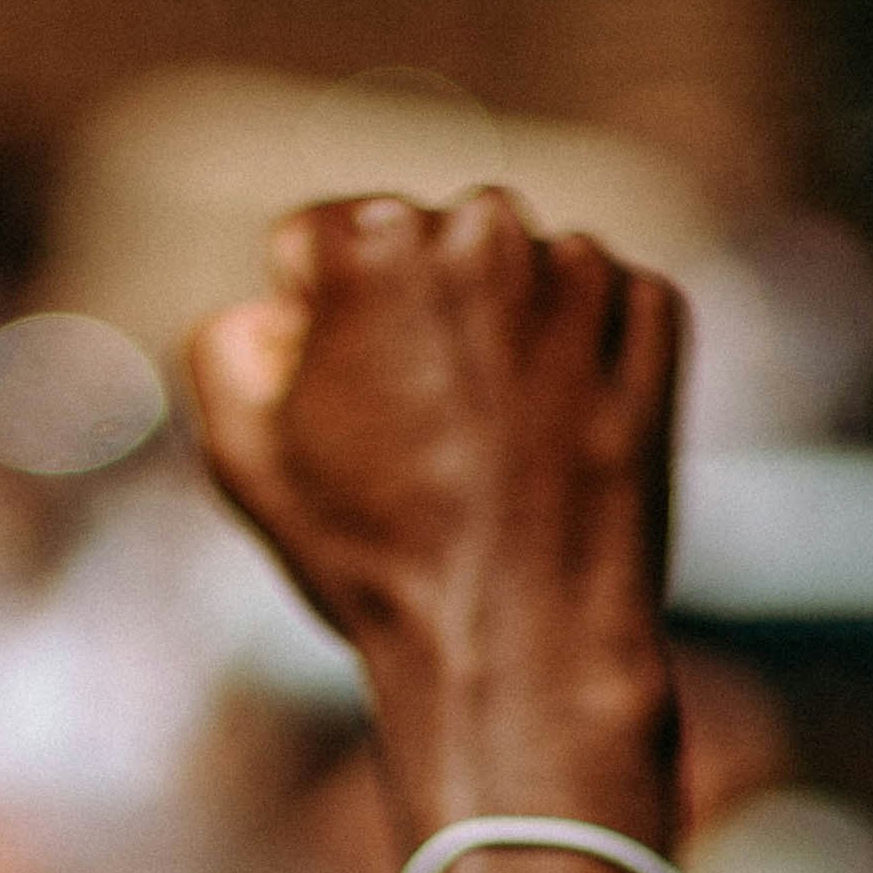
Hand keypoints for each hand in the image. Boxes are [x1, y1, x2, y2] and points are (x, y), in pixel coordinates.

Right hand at [187, 191, 682, 828]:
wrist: (522, 648)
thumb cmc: (378, 562)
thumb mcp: (248, 461)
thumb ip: (223, 350)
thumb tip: (266, 311)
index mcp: (373, 240)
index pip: (318, 246)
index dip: (314, 334)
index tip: (346, 413)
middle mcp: (481, 224)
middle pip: (421, 251)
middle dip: (412, 323)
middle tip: (420, 442)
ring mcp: (577, 266)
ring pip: (511, 276)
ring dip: (498, 338)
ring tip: (491, 453)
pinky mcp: (649, 312)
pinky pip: (598, 310)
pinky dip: (578, 362)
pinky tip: (554, 444)